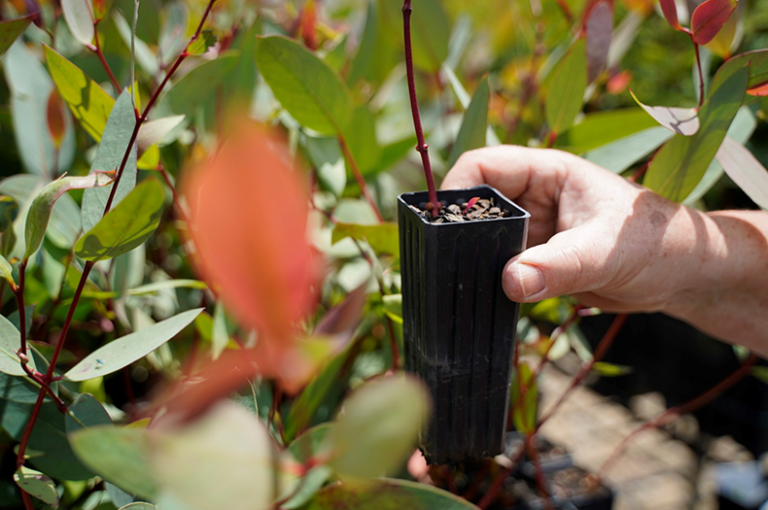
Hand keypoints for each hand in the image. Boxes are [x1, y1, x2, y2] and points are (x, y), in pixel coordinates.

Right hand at [442, 146, 709, 313]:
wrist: (680, 275)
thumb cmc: (654, 243)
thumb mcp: (605, 251)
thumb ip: (558, 266)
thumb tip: (509, 283)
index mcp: (546, 173)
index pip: (483, 166)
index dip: (456, 190)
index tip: (441, 226)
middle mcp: (531, 199)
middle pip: (474, 207)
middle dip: (458, 233)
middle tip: (448, 265)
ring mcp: (530, 232)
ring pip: (481, 242)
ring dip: (472, 263)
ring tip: (462, 288)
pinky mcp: (533, 262)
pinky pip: (497, 269)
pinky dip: (487, 284)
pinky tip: (481, 301)